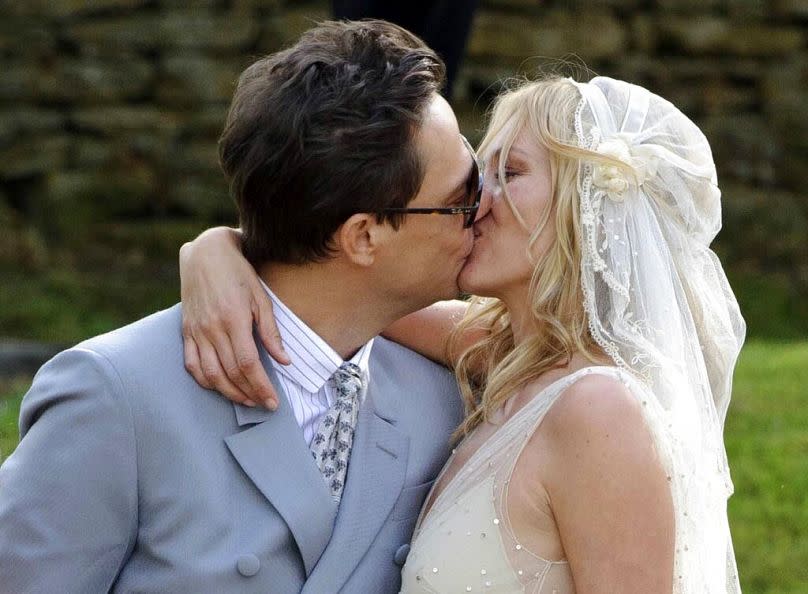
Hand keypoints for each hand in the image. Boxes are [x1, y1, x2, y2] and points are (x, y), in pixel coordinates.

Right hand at [179, 227, 289, 408]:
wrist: (206, 254)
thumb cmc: (238, 273)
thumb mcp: (261, 298)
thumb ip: (271, 332)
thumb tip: (285, 361)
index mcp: (234, 319)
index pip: (248, 364)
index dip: (261, 386)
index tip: (273, 401)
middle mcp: (212, 328)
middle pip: (231, 373)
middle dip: (250, 393)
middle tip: (264, 404)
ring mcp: (196, 331)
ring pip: (210, 374)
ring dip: (229, 392)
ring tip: (246, 399)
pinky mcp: (186, 331)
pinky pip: (192, 364)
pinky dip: (205, 381)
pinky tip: (220, 386)